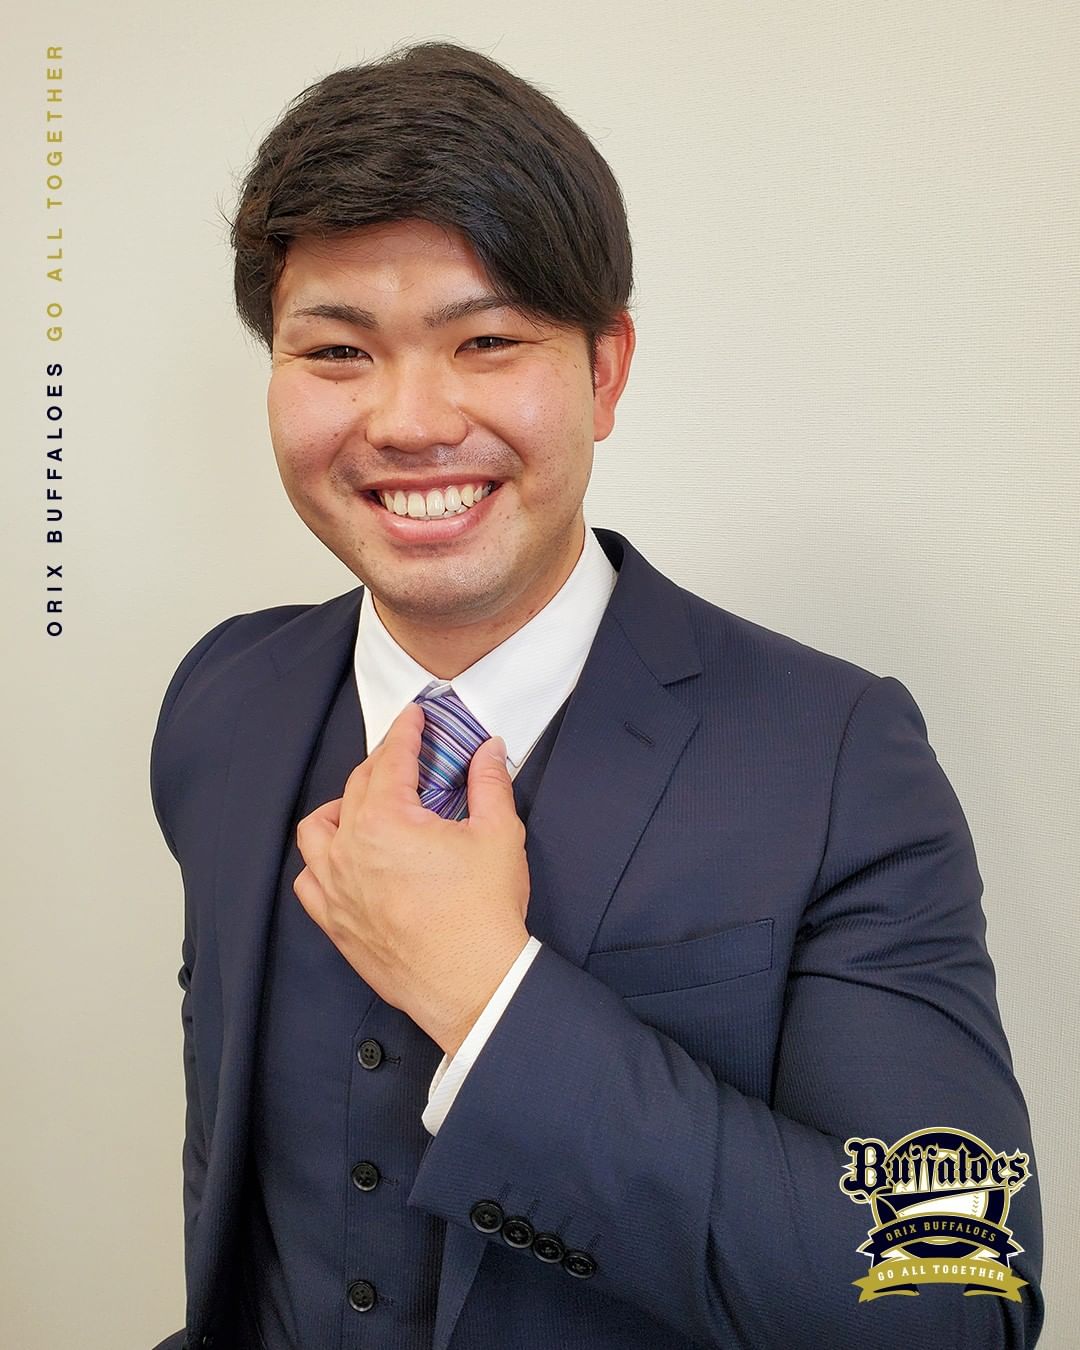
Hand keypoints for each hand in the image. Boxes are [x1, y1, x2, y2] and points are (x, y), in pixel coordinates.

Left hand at [294, 702, 531, 1056]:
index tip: (414, 717)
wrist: (473, 984)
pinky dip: (322, 861)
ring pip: (318, 829)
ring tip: (367, 805)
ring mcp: (336, 888)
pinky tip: (343, 858)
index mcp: (386, 820)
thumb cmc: (484, 913)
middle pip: (357, 786)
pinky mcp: (335, 922)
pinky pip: (310, 879)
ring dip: (341, 807)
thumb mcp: (499, 834)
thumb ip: (489, 782)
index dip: (405, 731)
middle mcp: (349, 849)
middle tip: (408, 757)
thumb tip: (488, 750)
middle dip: (382, 764)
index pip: (391, 759)